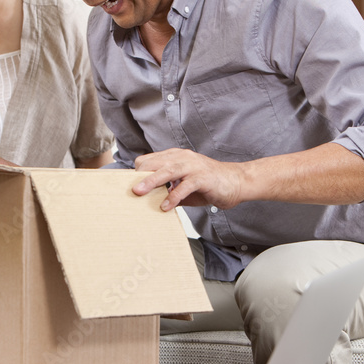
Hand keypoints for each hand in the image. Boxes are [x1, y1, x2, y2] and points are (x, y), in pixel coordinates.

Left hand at [132, 149, 246, 210]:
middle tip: (127, 189)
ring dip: (151, 181)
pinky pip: (185, 186)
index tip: (126, 186)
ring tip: (139, 192)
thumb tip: (149, 202)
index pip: (149, 160)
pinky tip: (166, 206)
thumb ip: (168, 190)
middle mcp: (182, 158)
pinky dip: (174, 196)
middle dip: (139, 176)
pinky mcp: (203, 177)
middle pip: (154, 163)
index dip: (137, 173)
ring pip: (168, 170)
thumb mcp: (184, 186)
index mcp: (175, 157)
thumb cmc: (209, 184)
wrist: (237, 182)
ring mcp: (193, 166)